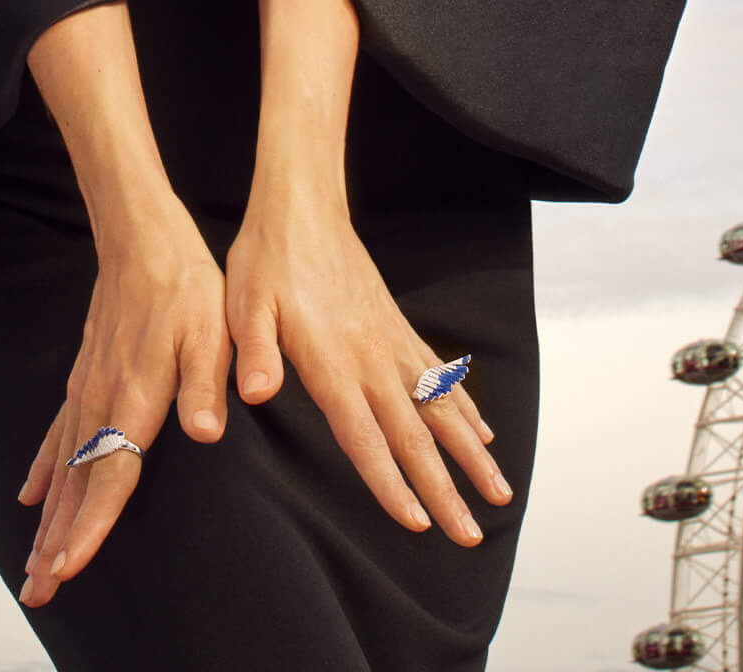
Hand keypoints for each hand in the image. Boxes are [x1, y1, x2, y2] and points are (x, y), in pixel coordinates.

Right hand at [16, 201, 229, 605]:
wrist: (141, 236)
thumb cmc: (186, 285)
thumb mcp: (212, 330)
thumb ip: (205, 383)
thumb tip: (205, 432)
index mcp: (134, 396)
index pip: (109, 474)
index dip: (90, 526)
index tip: (68, 569)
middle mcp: (101, 399)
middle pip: (76, 485)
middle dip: (57, 543)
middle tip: (36, 592)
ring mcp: (87, 388)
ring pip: (62, 467)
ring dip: (48, 519)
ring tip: (31, 565)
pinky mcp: (85, 376)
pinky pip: (57, 434)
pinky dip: (44, 470)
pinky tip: (31, 495)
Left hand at [224, 190, 511, 543]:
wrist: (303, 205)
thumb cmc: (266, 259)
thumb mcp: (243, 304)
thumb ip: (253, 351)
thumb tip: (254, 394)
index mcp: (332, 362)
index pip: (365, 436)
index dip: (391, 482)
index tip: (419, 524)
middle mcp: (371, 358)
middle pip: (414, 435)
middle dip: (445, 490)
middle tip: (471, 536)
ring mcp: (389, 341)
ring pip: (440, 408)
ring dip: (471, 453)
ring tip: (499, 494)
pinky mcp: (396, 326)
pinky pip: (438, 374)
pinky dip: (464, 406)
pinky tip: (483, 431)